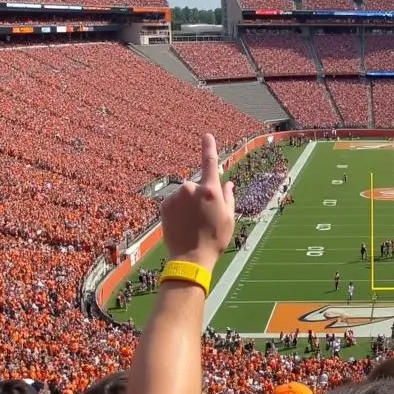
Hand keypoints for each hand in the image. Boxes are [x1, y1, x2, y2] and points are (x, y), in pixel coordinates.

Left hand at [161, 133, 235, 269]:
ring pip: (184, 195)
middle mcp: (191, 189)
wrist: (191, 258)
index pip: (210, 163)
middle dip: (200, 196)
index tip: (207, 136)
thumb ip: (228, 197)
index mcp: (211, 190)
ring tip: (192, 224)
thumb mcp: (229, 218)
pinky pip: (173, 202)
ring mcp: (176, 196)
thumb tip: (228, 183)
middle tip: (203, 218)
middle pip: (197, 186)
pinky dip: (177, 210)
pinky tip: (182, 224)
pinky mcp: (164, 205)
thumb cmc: (215, 239)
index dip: (209, 147)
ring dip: (187, 204)